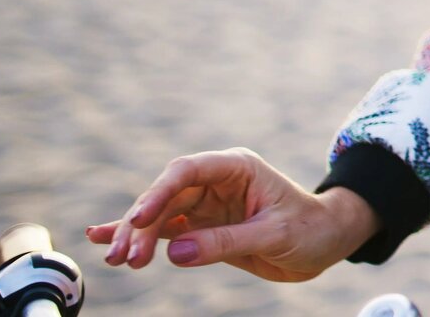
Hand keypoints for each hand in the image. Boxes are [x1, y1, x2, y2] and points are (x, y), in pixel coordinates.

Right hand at [84, 147, 379, 281]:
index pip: (186, 171)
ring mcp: (207, 204)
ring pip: (160, 216)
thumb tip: (174, 252)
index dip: (158, 193)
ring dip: (136, 237)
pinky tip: (104, 239)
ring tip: (117, 261)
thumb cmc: (310, 230)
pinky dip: (138, 237)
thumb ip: (226, 242)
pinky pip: (164, 231)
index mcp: (236, 168)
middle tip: (123, 257)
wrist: (325, 244)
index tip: (137, 219)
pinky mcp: (203, 228)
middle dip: (140, 225)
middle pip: (166, 197)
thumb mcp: (273, 235)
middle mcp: (216, 182)